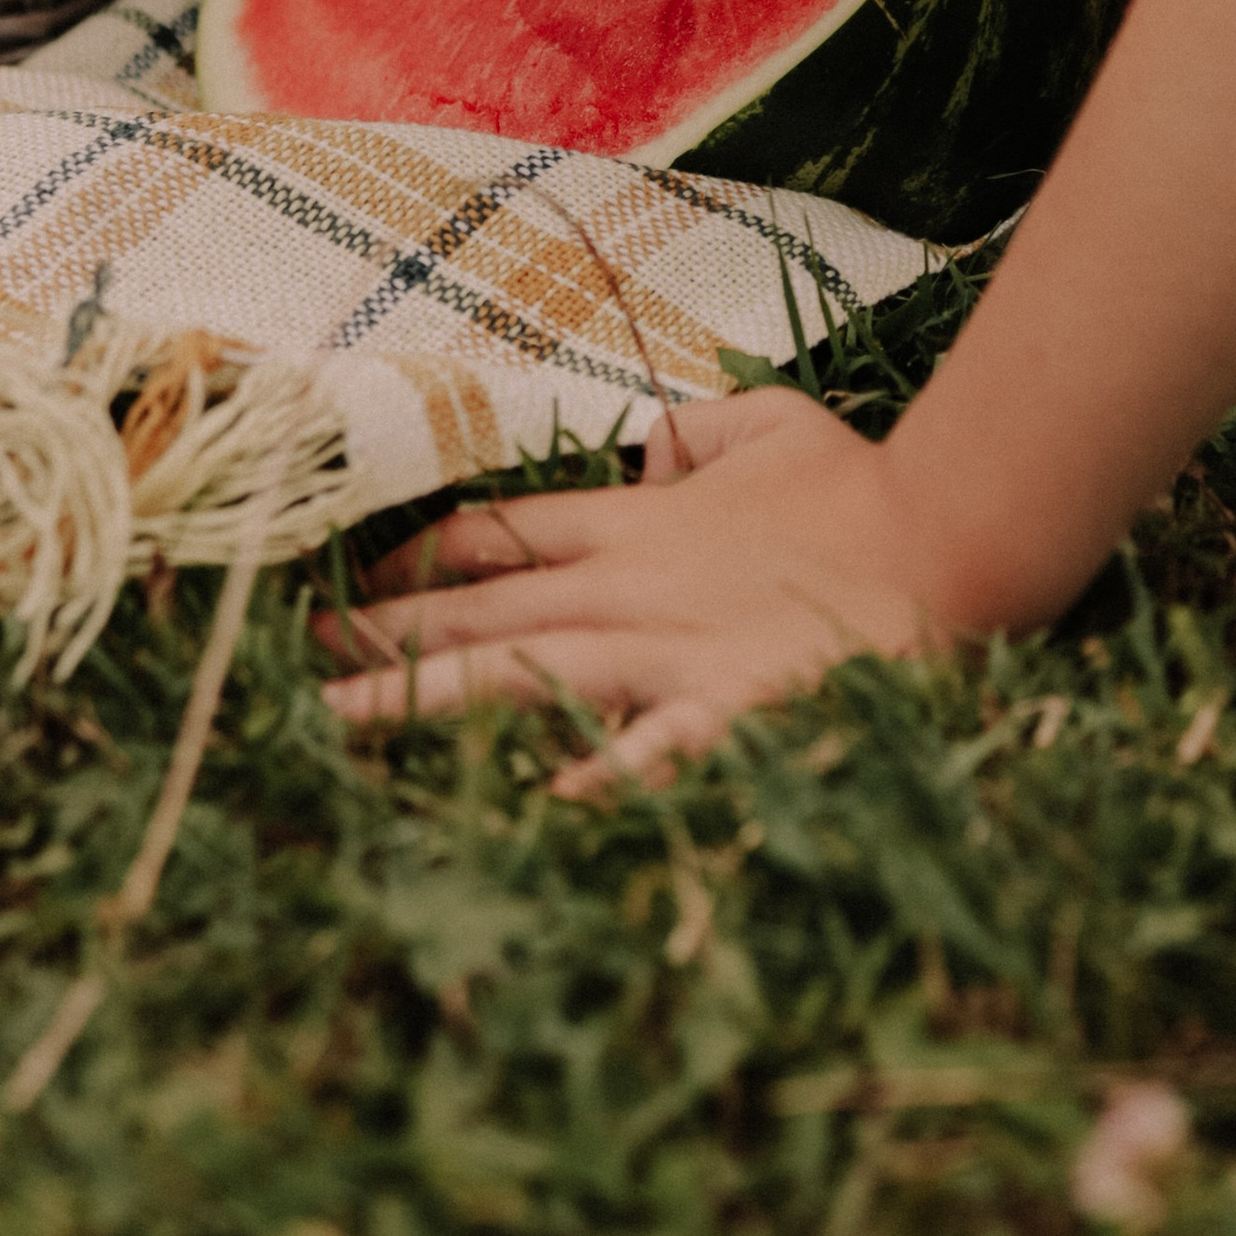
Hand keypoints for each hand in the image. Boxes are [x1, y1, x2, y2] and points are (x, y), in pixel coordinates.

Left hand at [318, 388, 957, 793]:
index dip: (413, 558)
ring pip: (511, 672)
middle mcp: (624, 588)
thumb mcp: (765, 425)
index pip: (492, 535)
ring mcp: (665, 653)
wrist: (946, 538)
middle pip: (474, 607)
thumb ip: (691, 433)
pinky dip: (589, 779)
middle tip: (288, 661)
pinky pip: (642, 750)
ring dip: (412, 701)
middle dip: (376, 636)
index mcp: (631, 525)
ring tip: (326, 726)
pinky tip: (530, 810)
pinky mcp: (723, 710)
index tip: (345, 582)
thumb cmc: (860, 486)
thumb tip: (649, 454)